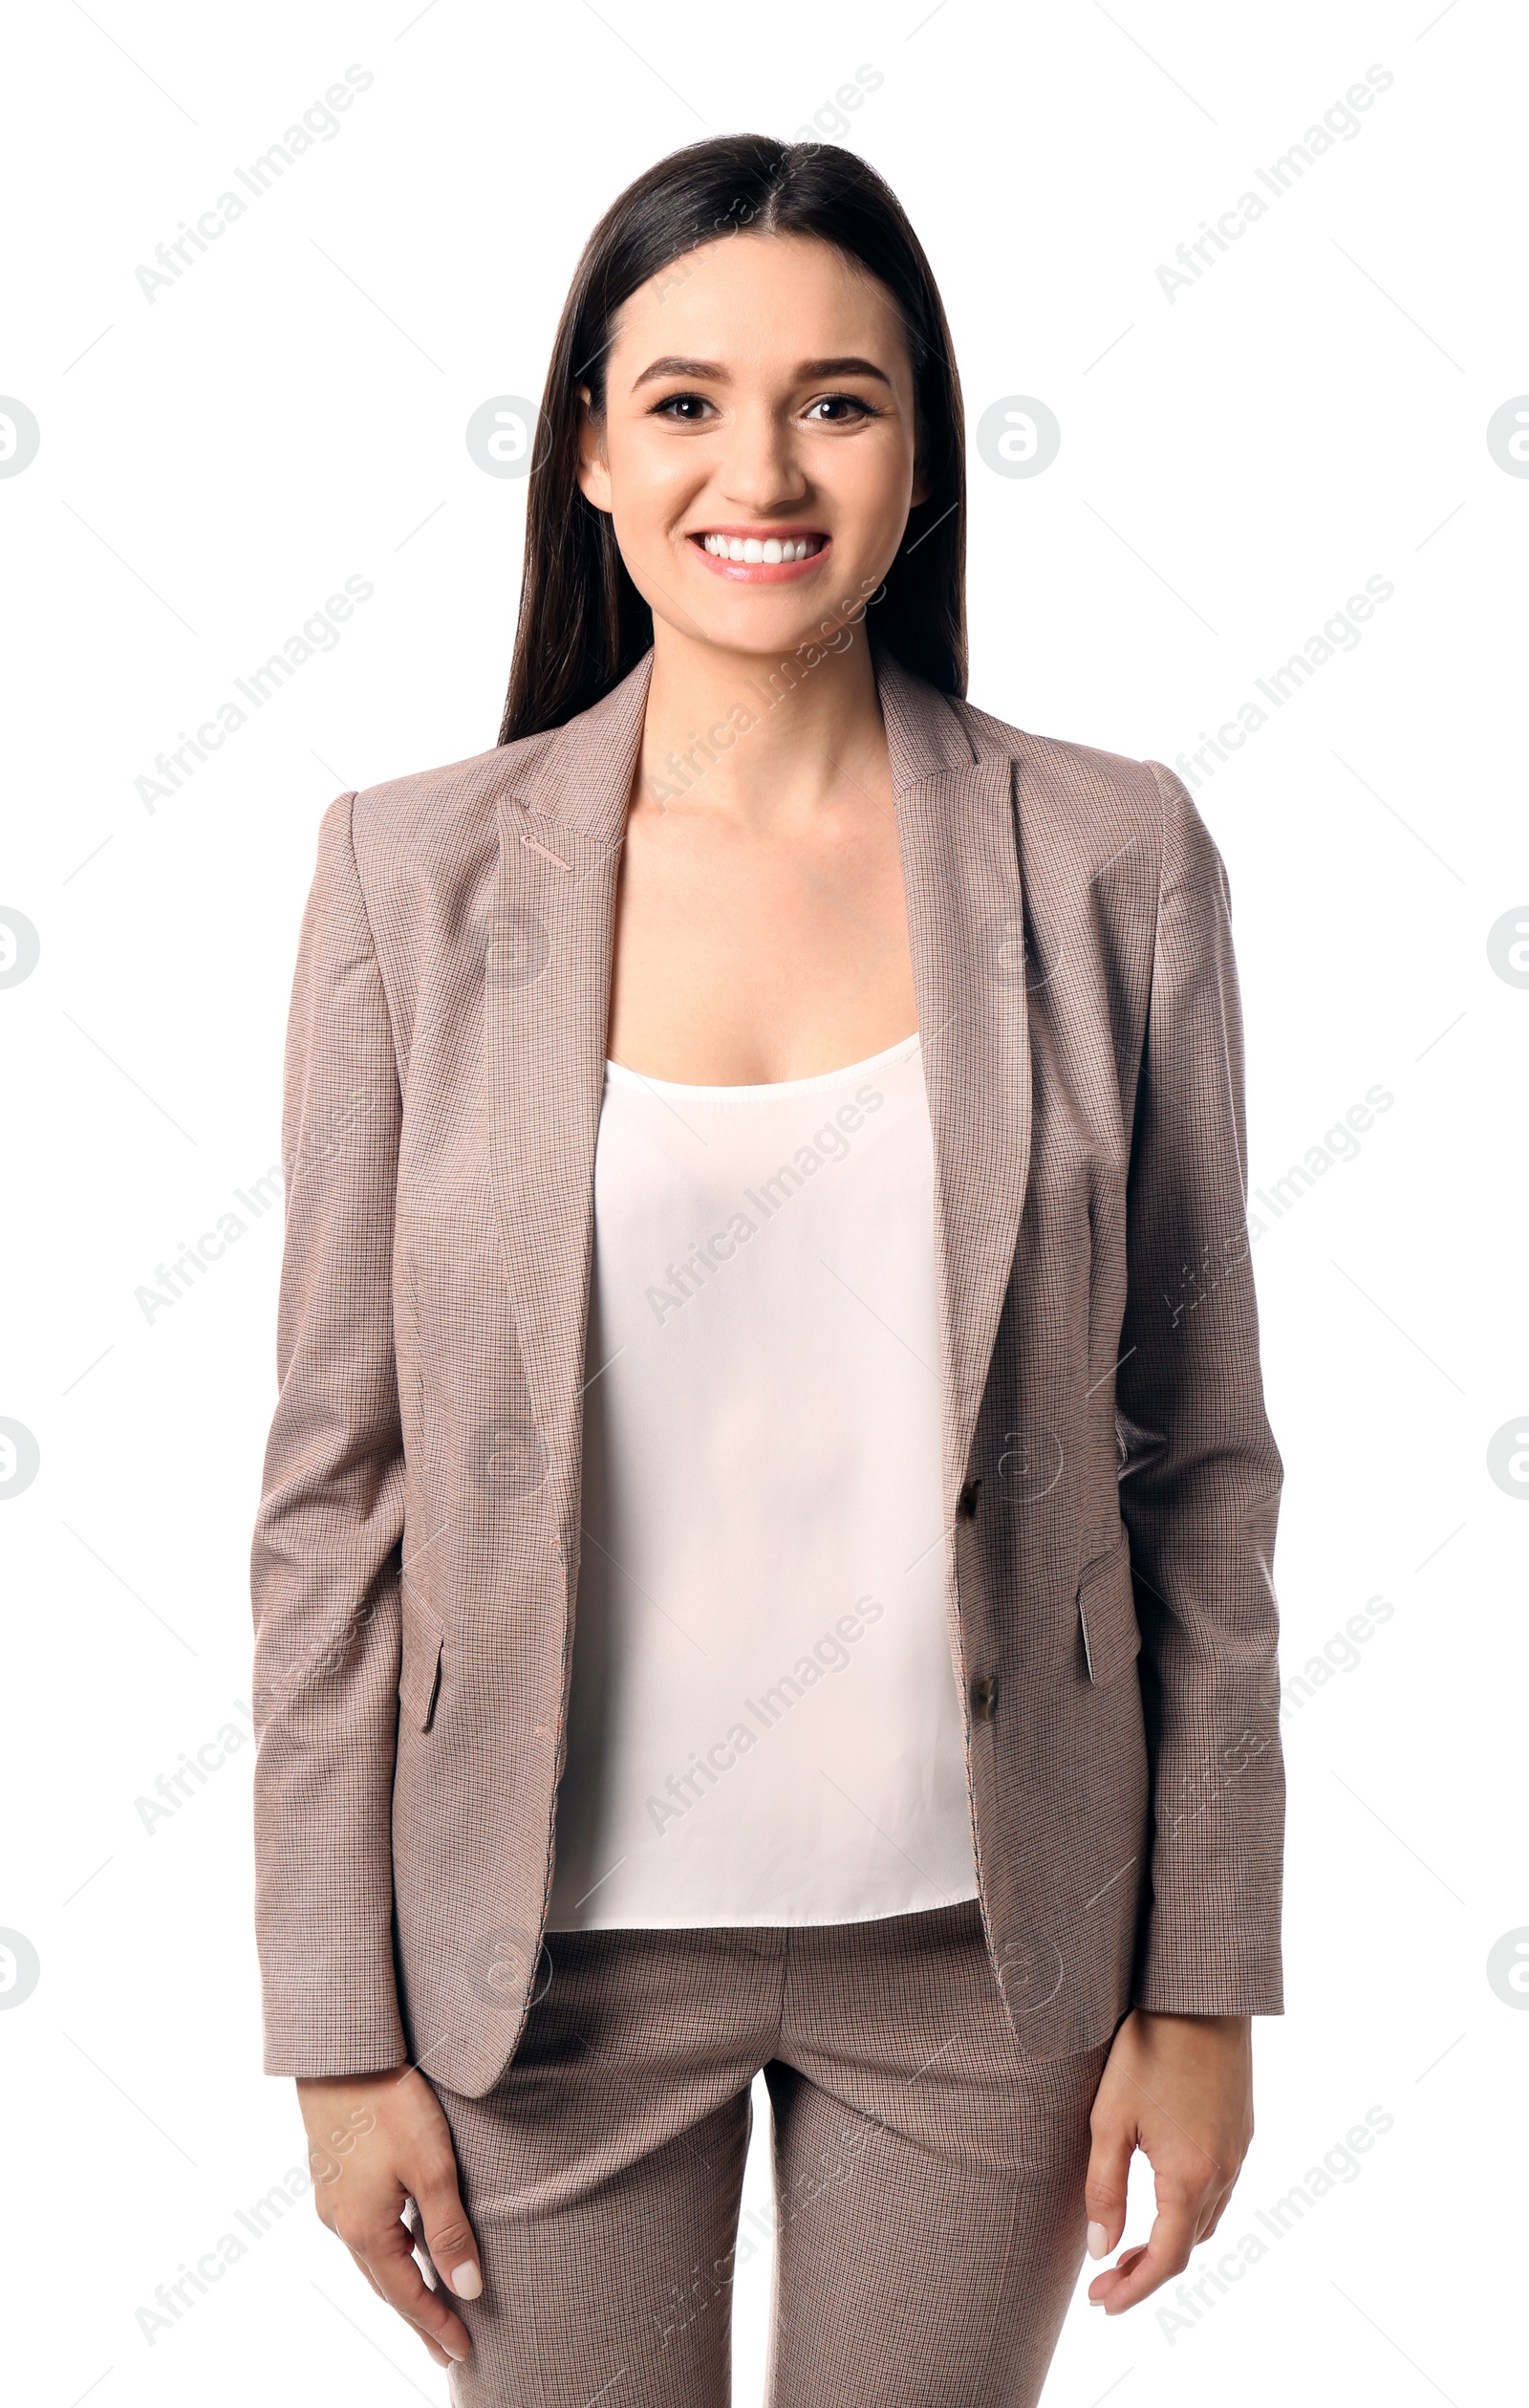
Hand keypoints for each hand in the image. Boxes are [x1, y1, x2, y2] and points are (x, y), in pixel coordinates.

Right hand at [296, 2065, 482, 2367]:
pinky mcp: (332, 2177)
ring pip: (371, 2260)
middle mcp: (342, 2223)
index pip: (406, 2295)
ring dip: (399, 2288)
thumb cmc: (389, 2103)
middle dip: (417, 2318)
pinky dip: (385, 2254)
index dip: (435, 2324)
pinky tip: (400, 2248)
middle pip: (385, 2286)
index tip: (462, 2352)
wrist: (339, 2054)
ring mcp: (332, 2200)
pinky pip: (362, 2233)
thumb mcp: (431, 2166)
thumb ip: (449, 2230)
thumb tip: (467, 2290)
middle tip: (444, 2351)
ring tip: (425, 2309)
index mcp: (365, 2229)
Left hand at [1083, 2009, 1252, 2313]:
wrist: (1200, 1993)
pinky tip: (1162, 2198)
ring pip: (1208, 2219)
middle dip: (1148, 2271)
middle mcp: (1225, 2171)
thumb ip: (1104, 2190)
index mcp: (1191, 2176)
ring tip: (1128, 2245)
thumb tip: (1100, 2250)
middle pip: (1190, 2245)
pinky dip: (1190, 2210)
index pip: (1168, 2259)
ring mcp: (1239, 2150)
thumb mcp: (1110, 2119)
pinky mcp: (1242, 2128)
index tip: (1102, 2304)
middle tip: (1105, 2280)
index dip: (1135, 2289)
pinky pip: (1220, 2189)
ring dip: (1171, 2241)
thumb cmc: (1147, 2049)